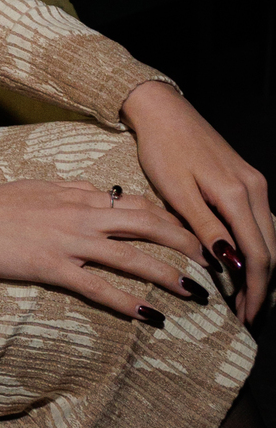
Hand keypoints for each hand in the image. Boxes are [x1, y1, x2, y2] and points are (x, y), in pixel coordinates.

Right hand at [0, 178, 206, 320]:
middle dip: (186, 243)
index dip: (172, 219)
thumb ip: (74, 193)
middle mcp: (81, 214)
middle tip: (213, 262)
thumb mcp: (41, 188)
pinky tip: (148, 316)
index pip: (138, 203)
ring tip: (196, 293)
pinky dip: (127, 302)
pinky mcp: (52, 266)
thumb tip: (103, 196)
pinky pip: (98, 286)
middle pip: (146, 224)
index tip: (195, 235)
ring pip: (131, 257)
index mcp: (79, 195)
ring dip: (168, 275)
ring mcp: (68, 240)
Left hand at [120, 79, 273, 325]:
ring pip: (269, 238)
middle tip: (244, 316)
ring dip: (260, 269)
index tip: (243, 317)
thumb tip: (231, 263)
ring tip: (243, 296)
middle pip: (271, 250)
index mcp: (237, 194)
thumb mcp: (177, 192)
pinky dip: (256, 248)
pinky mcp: (247, 179)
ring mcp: (254, 183)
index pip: (258, 255)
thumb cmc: (162, 149)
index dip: (253, 290)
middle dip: (261, 286)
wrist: (162, 111)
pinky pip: (260, 222)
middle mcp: (255, 189)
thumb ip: (205, 227)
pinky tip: (240, 263)